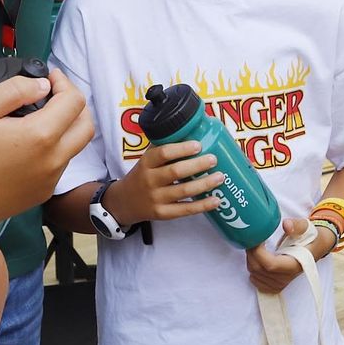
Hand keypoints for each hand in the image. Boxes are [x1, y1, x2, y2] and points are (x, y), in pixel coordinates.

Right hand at [0, 69, 92, 229]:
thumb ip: (16, 89)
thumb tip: (44, 86)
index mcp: (41, 136)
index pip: (74, 102)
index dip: (64, 83)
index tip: (48, 77)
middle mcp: (54, 161)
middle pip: (86, 126)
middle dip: (74, 104)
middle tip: (50, 95)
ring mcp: (50, 181)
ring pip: (74, 147)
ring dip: (64, 127)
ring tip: (36, 118)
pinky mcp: (41, 194)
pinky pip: (59, 165)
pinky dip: (53, 149)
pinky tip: (26, 145)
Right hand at [102, 140, 222, 225]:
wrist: (124, 202)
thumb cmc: (142, 175)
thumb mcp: (147, 159)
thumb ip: (165, 147)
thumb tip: (194, 130)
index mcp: (146, 162)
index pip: (163, 153)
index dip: (181, 149)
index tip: (198, 145)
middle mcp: (149, 180)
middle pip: (175, 172)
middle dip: (197, 165)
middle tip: (214, 159)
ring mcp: (156, 198)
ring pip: (183, 191)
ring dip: (204, 184)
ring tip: (220, 177)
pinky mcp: (162, 214)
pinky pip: (185, 210)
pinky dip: (202, 206)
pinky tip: (216, 200)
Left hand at [245, 218, 319, 294]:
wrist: (315, 248)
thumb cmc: (310, 238)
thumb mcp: (306, 227)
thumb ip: (296, 225)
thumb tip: (286, 225)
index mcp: (294, 265)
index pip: (270, 264)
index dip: (258, 252)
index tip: (257, 239)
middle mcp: (286, 278)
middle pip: (259, 269)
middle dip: (251, 252)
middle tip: (253, 239)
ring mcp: (280, 284)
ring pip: (254, 274)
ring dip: (251, 259)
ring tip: (256, 247)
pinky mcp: (275, 286)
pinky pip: (256, 281)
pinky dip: (252, 269)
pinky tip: (258, 258)